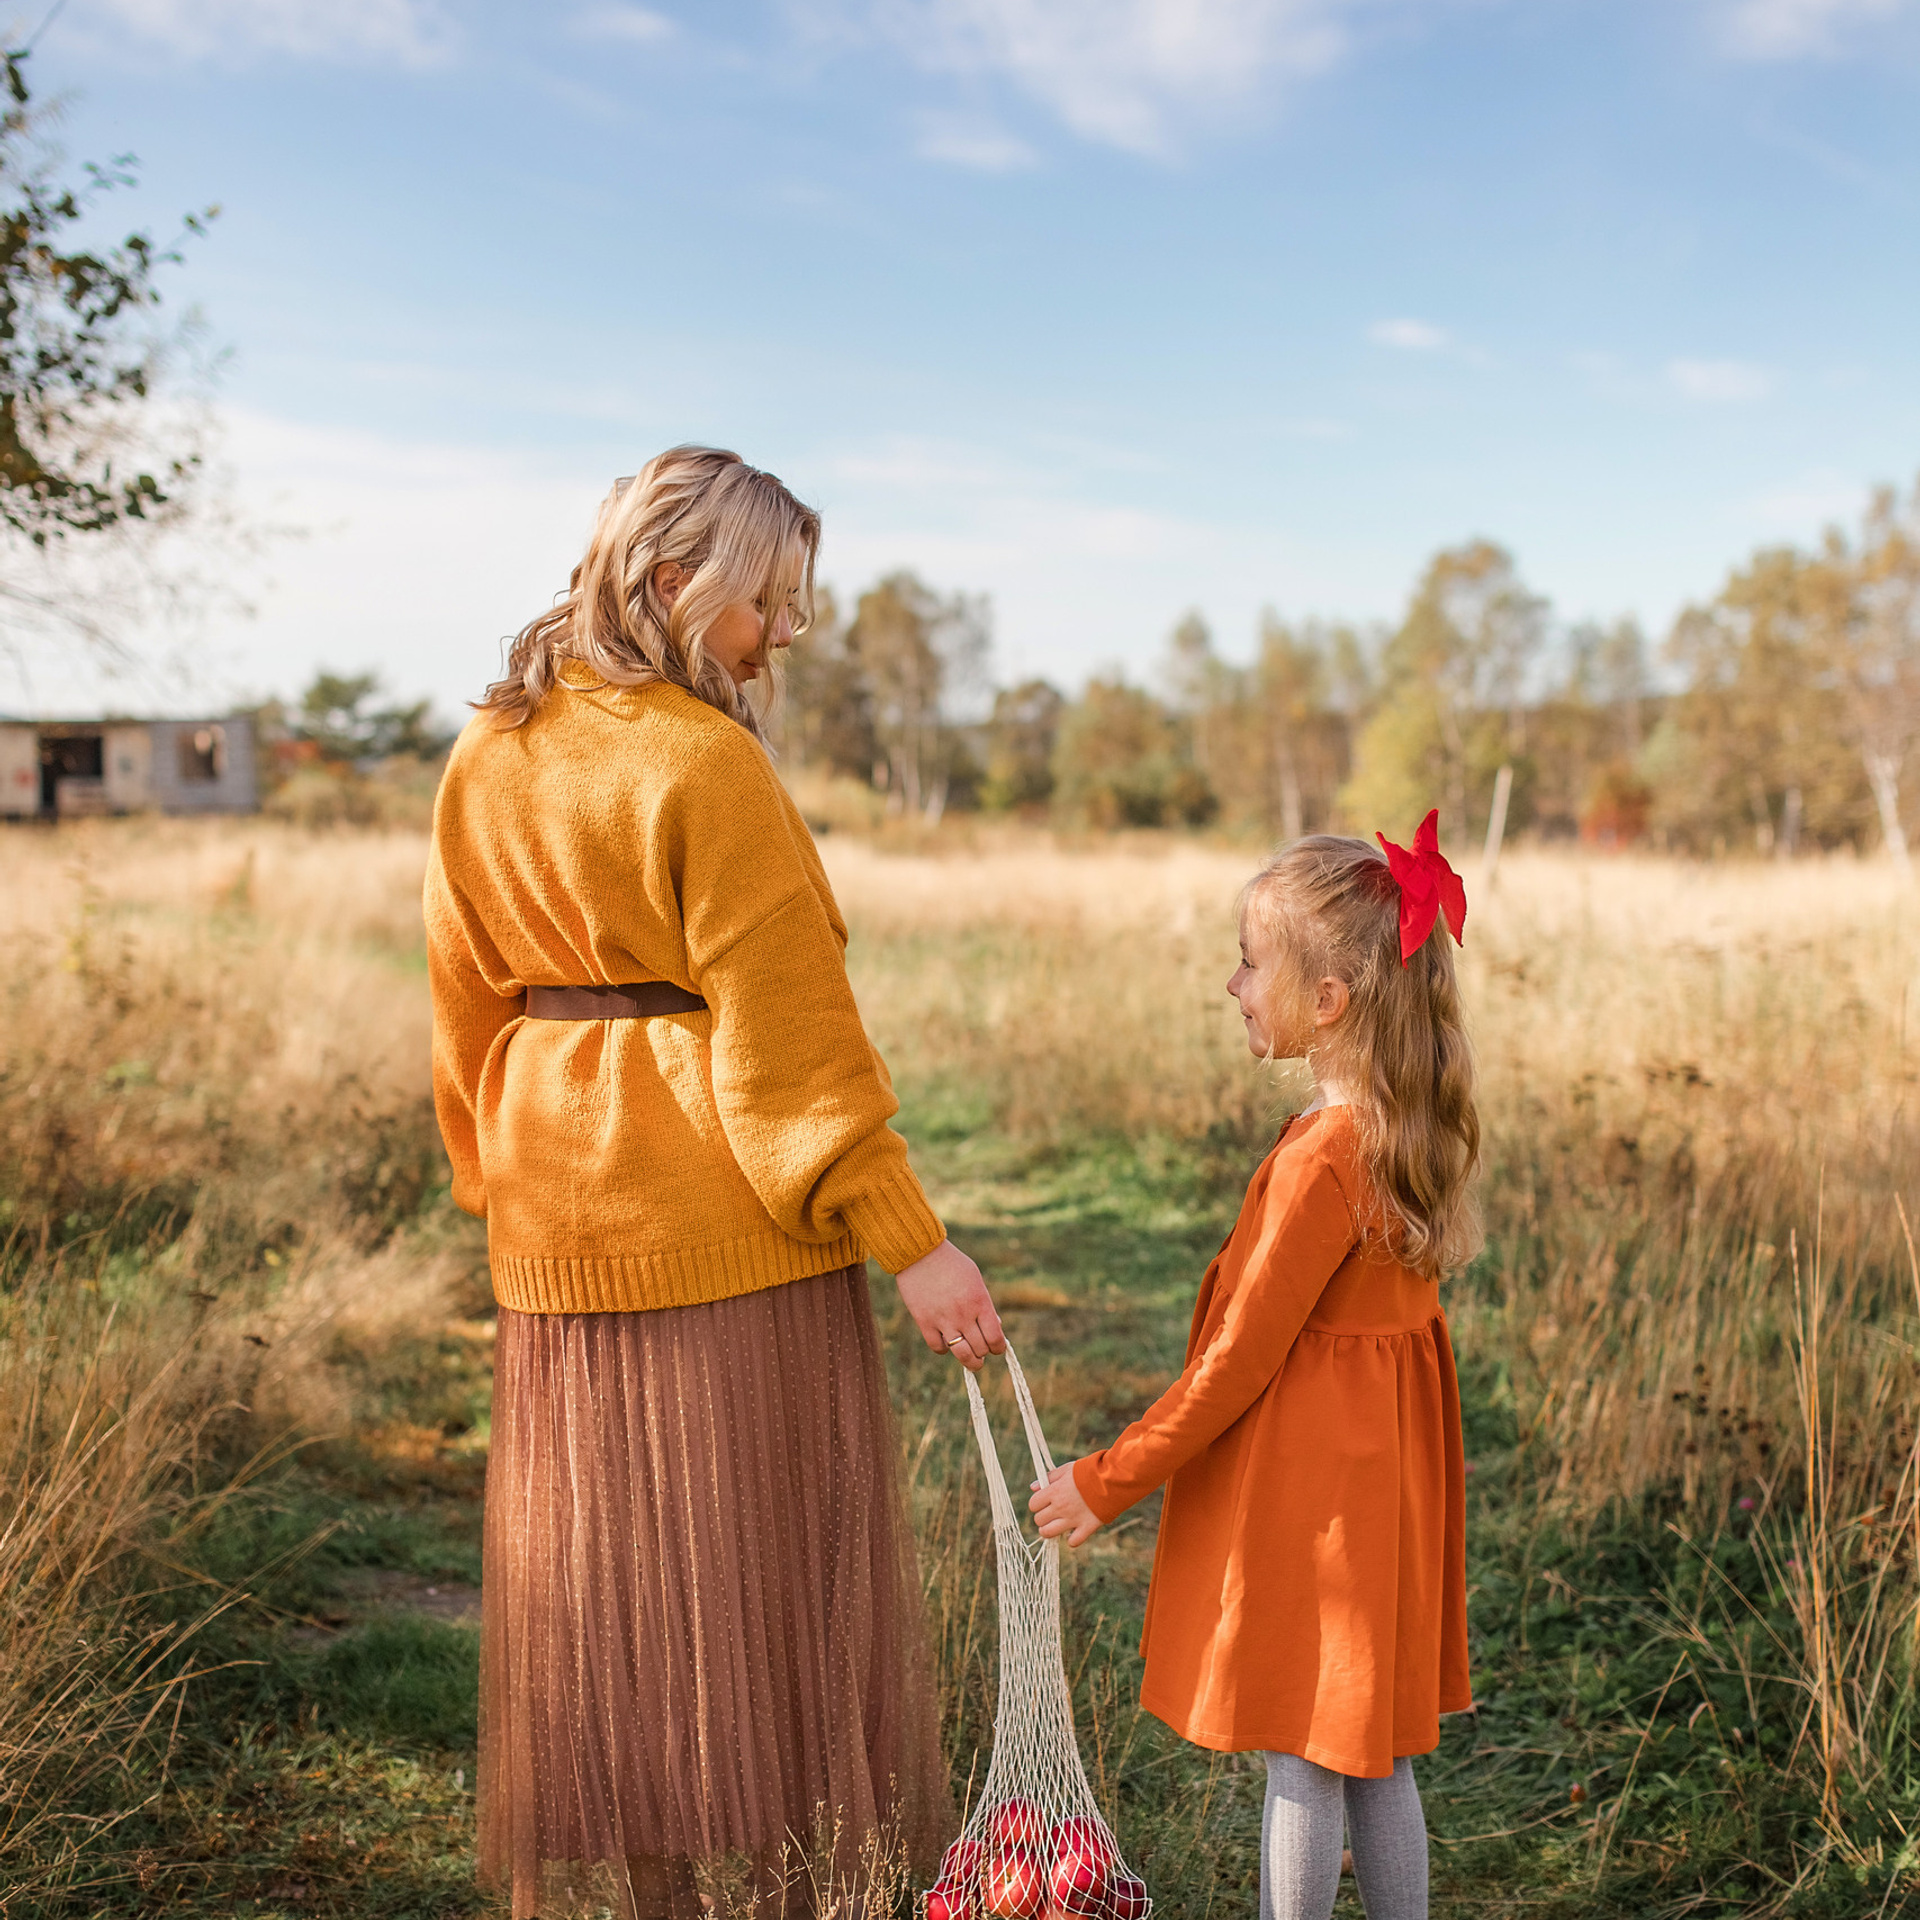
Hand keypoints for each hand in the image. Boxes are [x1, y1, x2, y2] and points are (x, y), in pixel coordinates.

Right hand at [895, 1239, 1004, 1372]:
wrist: (920, 1253)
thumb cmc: (951, 1263)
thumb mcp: (975, 1280)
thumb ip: (985, 1304)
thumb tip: (995, 1326)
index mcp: (980, 1302)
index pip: (996, 1338)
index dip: (999, 1348)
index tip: (997, 1348)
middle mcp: (964, 1314)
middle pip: (980, 1349)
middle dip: (984, 1354)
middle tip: (982, 1353)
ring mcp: (943, 1320)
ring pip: (962, 1355)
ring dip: (970, 1362)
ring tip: (971, 1362)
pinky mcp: (924, 1322)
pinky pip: (938, 1348)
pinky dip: (944, 1349)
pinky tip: (946, 1343)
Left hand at [1029, 1459, 1102, 1546]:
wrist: (1112, 1479)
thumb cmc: (1089, 1471)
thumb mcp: (1067, 1468)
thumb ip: (1049, 1477)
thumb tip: (1033, 1487)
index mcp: (1054, 1491)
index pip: (1033, 1504)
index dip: (1037, 1503)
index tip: (1044, 1501)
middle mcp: (1060, 1507)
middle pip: (1038, 1520)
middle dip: (1043, 1517)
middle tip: (1052, 1512)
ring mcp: (1073, 1519)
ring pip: (1048, 1533)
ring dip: (1049, 1530)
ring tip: (1056, 1525)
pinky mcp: (1087, 1528)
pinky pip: (1073, 1542)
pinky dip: (1072, 1539)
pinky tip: (1074, 1531)